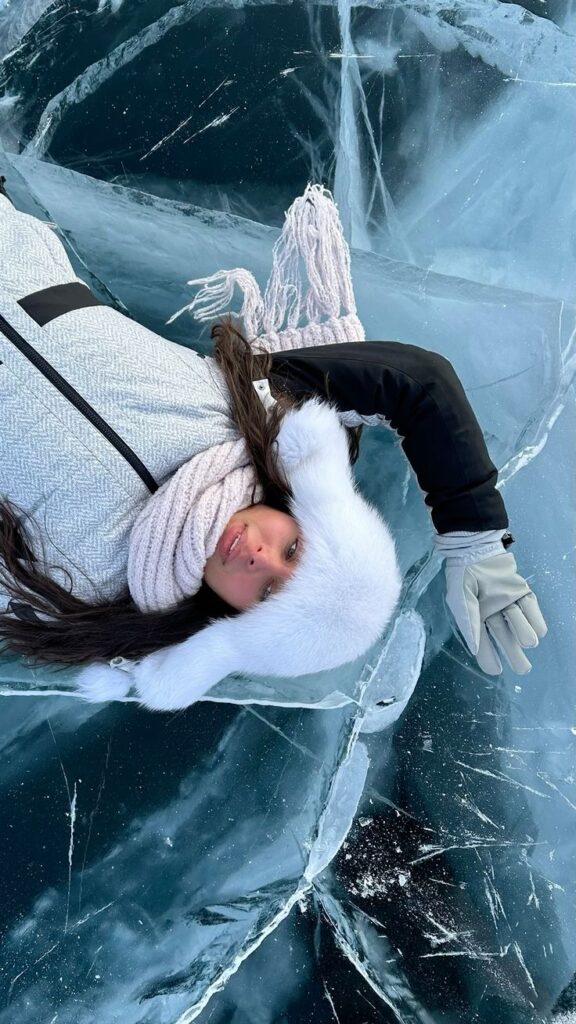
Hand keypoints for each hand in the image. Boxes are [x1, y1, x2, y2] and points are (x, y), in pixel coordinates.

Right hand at [444, 550, 547, 674]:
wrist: (476, 550)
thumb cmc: (463, 576)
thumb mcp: (460, 601)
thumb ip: (469, 624)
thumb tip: (475, 649)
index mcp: (476, 619)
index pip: (484, 644)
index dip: (489, 658)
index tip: (496, 670)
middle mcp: (494, 615)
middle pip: (506, 640)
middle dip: (515, 656)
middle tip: (523, 669)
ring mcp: (509, 604)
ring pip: (521, 627)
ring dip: (524, 635)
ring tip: (526, 642)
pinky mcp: (522, 593)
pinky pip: (532, 611)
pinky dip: (536, 621)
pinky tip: (537, 630)